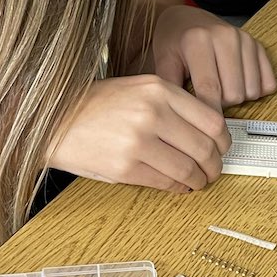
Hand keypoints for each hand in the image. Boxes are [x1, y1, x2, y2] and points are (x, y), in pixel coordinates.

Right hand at [49, 75, 230, 192]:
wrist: (52, 120)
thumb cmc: (97, 105)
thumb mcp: (138, 89)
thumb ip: (173, 105)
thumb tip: (209, 133)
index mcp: (158, 89)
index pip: (212, 120)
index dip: (224, 141)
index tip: (222, 148)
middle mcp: (151, 113)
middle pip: (205, 147)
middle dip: (214, 165)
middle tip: (213, 170)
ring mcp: (138, 141)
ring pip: (188, 169)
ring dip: (199, 180)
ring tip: (197, 181)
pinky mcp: (125, 167)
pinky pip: (166, 182)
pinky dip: (179, 187)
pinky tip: (179, 185)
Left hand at [151, 5, 276, 109]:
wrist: (186, 18)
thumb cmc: (174, 42)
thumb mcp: (163, 62)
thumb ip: (170, 90)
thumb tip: (180, 119)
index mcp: (198, 40)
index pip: (209, 88)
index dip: (209, 114)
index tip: (206, 129)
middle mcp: (225, 36)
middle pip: (234, 95)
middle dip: (222, 104)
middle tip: (208, 95)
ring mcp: (245, 40)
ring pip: (251, 91)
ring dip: (238, 97)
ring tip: (221, 87)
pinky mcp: (258, 45)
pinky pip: (268, 83)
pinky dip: (255, 90)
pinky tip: (238, 82)